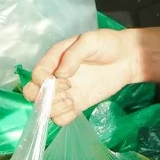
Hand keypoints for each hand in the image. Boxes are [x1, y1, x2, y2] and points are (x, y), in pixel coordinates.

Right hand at [26, 29, 140, 125]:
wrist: (127, 58)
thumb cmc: (108, 44)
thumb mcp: (90, 41)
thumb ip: (73, 55)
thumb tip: (60, 74)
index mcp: (54, 59)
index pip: (37, 75)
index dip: (45, 82)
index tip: (66, 80)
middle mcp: (55, 77)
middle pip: (32, 93)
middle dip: (43, 97)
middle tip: (65, 93)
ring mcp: (65, 92)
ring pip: (45, 108)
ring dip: (54, 109)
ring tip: (71, 102)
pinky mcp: (76, 104)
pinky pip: (60, 118)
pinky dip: (63, 117)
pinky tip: (74, 108)